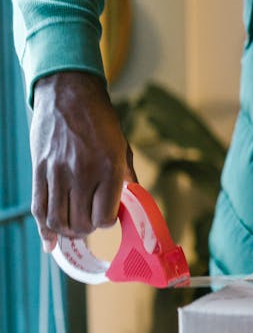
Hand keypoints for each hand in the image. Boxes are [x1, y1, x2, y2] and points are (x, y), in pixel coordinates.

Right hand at [30, 71, 136, 251]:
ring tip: (73, 227)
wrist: (68, 92)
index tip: (107, 215)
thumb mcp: (122, 146)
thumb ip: (127, 178)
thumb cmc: (100, 120)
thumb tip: (133, 205)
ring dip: (67, 231)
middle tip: (90, 221)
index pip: (105, 217)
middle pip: (81, 223)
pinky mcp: (39, 170)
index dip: (107, 222)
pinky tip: (50, 239)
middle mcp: (83, 173)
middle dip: (87, 229)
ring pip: (58, 221)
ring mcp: (58, 173)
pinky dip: (44, 229)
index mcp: (109, 167)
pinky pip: (39, 208)